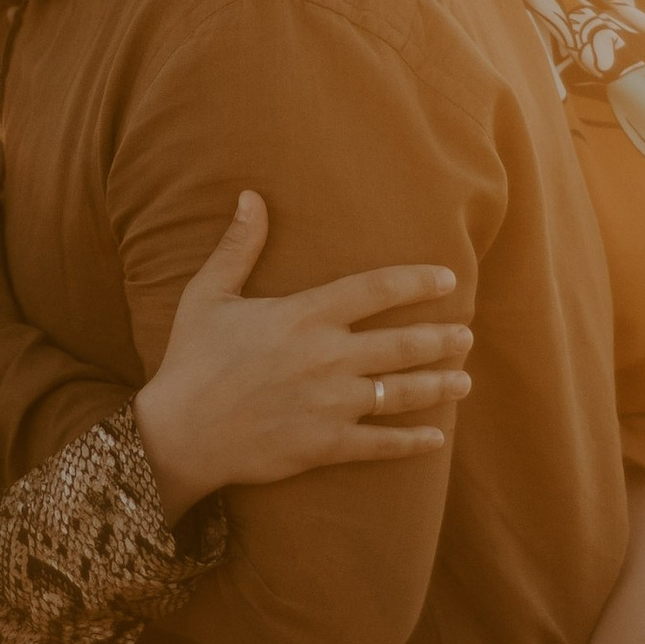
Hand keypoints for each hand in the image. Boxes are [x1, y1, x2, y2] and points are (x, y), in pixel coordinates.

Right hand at [131, 193, 471, 521]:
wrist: (178, 434)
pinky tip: (435, 439)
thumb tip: (252, 197)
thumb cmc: (191, 361)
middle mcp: (328, 358)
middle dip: (443, 340)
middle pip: (404, 344)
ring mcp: (331, 404)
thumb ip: (238, 247)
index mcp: (305, 316)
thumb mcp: (208, 296)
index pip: (377, 289)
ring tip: (463, 381)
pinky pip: (382, 443)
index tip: (448, 280)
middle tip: (466, 337)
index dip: (418, 282)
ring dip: (439, 386)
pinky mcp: (326, 445)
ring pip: (403, 393)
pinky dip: (413, 442)